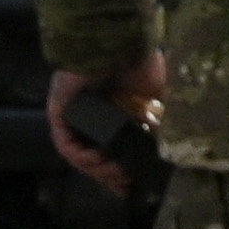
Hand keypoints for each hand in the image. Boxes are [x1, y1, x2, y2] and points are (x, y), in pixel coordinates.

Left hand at [46, 54, 164, 196]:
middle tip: (126, 186)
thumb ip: (161, 121)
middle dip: (111, 176)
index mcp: (116, 113)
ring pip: (81, 153)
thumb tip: (169, 150)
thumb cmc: (140, 63)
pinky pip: (66, 144)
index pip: (116, 148)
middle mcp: (93, 117)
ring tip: (116, 174)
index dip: (124, 170)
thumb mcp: (159, 97)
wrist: (118, 42)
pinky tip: (97, 160)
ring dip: (97, 169)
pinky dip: (81, 156)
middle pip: (97, 156)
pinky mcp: (60, 115)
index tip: (134, 186)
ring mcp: (75, 117)